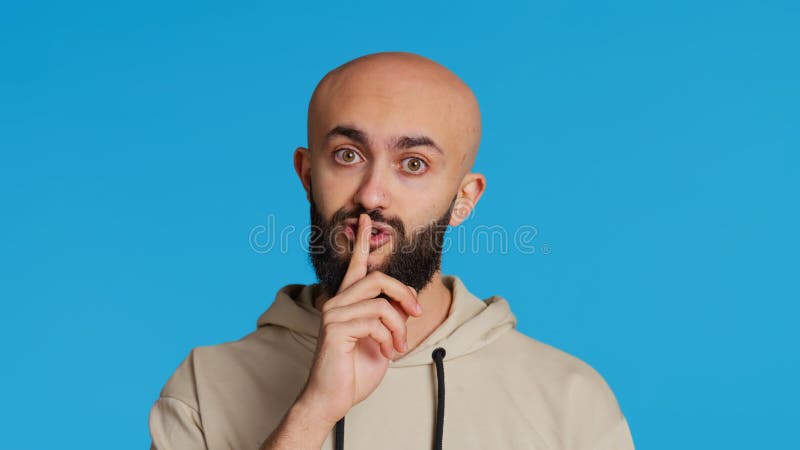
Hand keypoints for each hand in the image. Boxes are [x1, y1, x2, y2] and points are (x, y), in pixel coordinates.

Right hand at [296, 213, 423, 427]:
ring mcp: (334, 314)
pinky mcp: (336, 328)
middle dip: (404, 295)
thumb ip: (390, 317)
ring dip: (399, 328)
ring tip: (398, 347)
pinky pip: (375, 321)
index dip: (363, 241)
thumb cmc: (356, 371)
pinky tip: (385, 353)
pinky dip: (389, 338)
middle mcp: (337, 302)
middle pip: (379, 279)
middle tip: (416, 315)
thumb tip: (409, 304)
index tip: (367, 218)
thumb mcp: (382, 339)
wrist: (333, 399)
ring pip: (381, 303)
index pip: (356, 265)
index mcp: (347, 302)